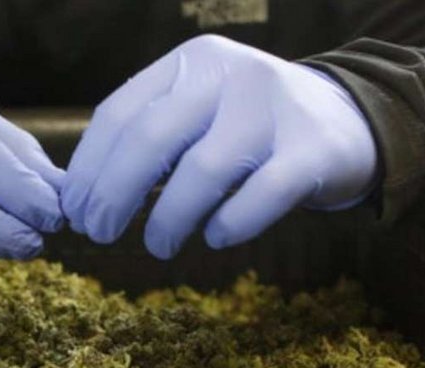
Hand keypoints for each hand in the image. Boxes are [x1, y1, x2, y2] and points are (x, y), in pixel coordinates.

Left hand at [62, 36, 377, 258]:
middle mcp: (229, 75)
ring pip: (202, 171)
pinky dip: (230, 224)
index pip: (120, 113)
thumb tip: (86, 194)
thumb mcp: (198, 112)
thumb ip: (149, 138)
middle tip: (99, 234)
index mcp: (191, 63)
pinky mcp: (312, 150)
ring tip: (157, 247)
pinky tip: (214, 239)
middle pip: (151, 139)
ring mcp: (274, 109)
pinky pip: (260, 196)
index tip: (75, 210)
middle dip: (112, 194)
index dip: (89, 168)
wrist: (349, 119)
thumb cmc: (251, 127)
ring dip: (168, 219)